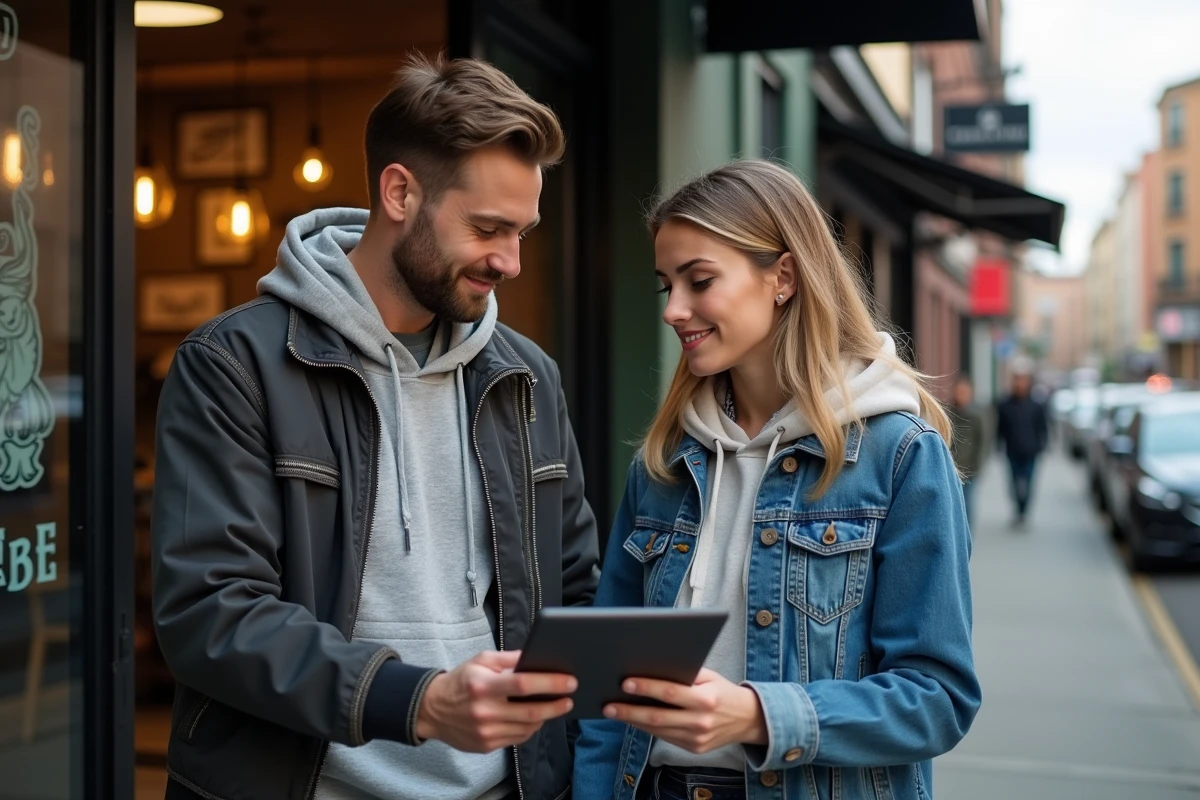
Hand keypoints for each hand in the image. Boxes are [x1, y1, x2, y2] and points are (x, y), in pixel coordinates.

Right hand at [415, 651, 575, 752]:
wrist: (432, 710)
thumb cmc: (461, 681)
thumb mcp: (481, 660)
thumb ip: (510, 658)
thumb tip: (537, 657)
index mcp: (483, 685)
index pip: (523, 684)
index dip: (550, 683)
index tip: (569, 681)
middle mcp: (484, 711)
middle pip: (530, 712)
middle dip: (555, 705)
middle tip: (569, 699)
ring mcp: (485, 731)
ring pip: (527, 728)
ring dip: (545, 718)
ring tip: (553, 707)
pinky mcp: (486, 745)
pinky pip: (517, 738)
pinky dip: (530, 728)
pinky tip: (534, 719)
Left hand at [602, 668, 767, 753]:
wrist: (748, 719)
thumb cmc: (723, 691)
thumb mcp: (709, 677)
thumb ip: (685, 673)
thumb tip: (652, 666)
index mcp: (706, 699)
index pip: (670, 693)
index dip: (647, 688)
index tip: (625, 683)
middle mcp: (701, 721)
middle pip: (659, 717)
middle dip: (630, 711)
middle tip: (609, 705)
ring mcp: (697, 739)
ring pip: (658, 730)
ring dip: (634, 721)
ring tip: (614, 711)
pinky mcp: (694, 749)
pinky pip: (665, 738)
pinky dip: (647, 728)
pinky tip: (633, 719)